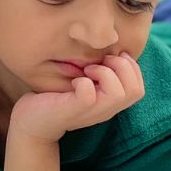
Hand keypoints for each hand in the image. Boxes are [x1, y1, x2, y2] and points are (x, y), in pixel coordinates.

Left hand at [9, 53, 143, 143]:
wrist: (31, 123)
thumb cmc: (56, 99)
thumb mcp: (84, 83)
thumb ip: (100, 72)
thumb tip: (111, 47)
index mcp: (110, 104)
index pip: (139, 88)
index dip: (130, 67)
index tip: (108, 59)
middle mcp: (105, 110)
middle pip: (135, 90)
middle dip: (122, 67)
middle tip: (98, 62)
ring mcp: (90, 112)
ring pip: (119, 94)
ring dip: (105, 73)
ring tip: (87, 70)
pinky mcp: (72, 110)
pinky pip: (89, 95)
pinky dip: (83, 82)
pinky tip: (74, 81)